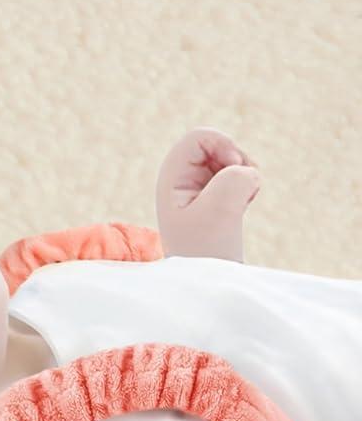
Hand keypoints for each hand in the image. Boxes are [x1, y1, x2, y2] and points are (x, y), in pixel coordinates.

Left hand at [155, 126, 260, 262]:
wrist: (208, 283)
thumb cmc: (204, 252)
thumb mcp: (218, 213)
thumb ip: (232, 180)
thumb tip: (246, 170)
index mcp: (171, 179)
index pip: (198, 137)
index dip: (222, 143)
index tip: (233, 166)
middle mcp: (181, 180)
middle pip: (218, 144)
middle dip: (238, 160)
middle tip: (242, 188)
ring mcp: (199, 189)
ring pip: (232, 159)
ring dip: (245, 174)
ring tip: (240, 202)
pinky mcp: (216, 198)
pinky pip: (240, 176)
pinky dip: (248, 185)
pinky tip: (241, 206)